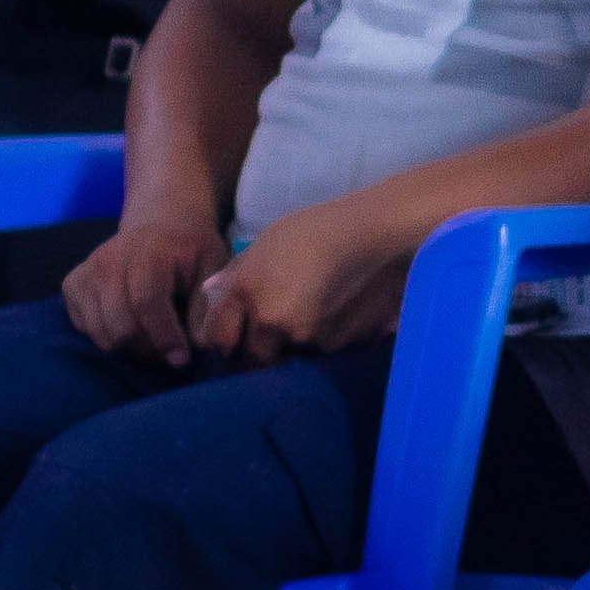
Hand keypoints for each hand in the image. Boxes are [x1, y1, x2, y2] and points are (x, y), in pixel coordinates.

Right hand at [61, 215, 225, 365]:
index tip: (182, 359)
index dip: (164, 338)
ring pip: (100, 332)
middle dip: (148, 349)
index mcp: (148, 254)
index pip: (147, 304)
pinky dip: (107, 336)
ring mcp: (86, 272)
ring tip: (152, 339)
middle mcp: (109, 260)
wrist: (160, 221)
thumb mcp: (213, 268)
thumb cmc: (190, 249)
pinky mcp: (72, 284)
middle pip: (120, 325)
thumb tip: (202, 345)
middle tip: (168, 352)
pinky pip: (84, 328)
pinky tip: (130, 323)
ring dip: (128, 347)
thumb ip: (207, 306)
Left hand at [197, 197, 420, 364]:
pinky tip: (334, 321)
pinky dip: (322, 344)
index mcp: (247, 292)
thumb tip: (211, 295)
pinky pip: (320, 356)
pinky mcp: (339, 350)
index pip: (217, 340)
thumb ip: (238, 273)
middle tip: (270, 336)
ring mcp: (307, 340)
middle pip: (253, 359)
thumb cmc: (319, 230)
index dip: (222, 343)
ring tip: (310, 322)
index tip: (230, 339)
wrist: (378, 236)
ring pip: (289, 359)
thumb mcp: (268, 242)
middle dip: (258, 353)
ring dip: (292, 349)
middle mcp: (272, 322)